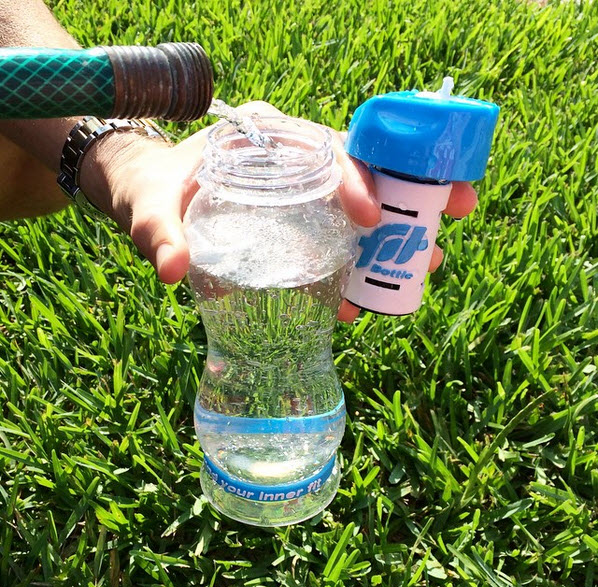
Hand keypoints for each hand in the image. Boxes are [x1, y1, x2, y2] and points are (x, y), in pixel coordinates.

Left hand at [80, 101, 476, 317]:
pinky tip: (371, 292)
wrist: (146, 192)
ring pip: (362, 204)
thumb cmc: (150, 187)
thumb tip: (172, 271)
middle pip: (363, 171)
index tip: (373, 217)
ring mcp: (300, 190)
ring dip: (398, 234)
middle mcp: (292, 159)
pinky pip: (343, 232)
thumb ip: (158, 232)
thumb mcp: (149, 204)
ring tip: (424, 268)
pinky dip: (364, 259)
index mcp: (265, 135)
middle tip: (443, 231)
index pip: (324, 146)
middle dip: (408, 199)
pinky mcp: (299, 218)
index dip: (357, 177)